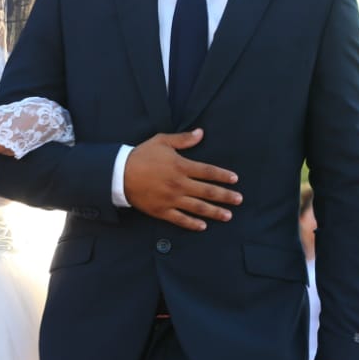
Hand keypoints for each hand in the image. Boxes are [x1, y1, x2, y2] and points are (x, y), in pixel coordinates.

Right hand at [122, 129, 240, 230]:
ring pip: (197, 207)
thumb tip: (201, 132)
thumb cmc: (142, 155)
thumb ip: (183, 139)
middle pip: (207, 191)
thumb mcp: (162, 141)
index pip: (208, 171)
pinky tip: (203, 226)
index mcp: (180, 166)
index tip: (235, 179)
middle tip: (239, 200)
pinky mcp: (161, 210)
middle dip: (225, 196)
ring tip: (228, 216)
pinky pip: (180, 219)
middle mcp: (179, 184)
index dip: (223, 175)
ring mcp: (171, 199)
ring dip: (214, 212)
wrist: (119, 173)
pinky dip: (192, 224)